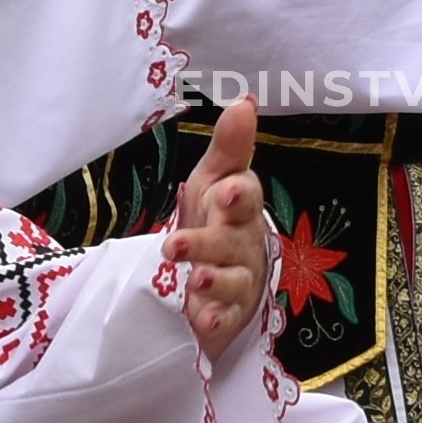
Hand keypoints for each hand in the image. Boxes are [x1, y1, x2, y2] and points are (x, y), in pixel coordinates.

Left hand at [175, 97, 269, 356]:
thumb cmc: (215, 218)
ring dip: (214, 281)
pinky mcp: (230, 312)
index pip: (246, 197)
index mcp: (239, 207)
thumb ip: (229, 146)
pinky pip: (227, 317)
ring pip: (232, 280)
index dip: (237, 195)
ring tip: (193, 282)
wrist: (216, 272)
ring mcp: (240, 279)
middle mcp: (244, 242)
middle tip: (175, 245)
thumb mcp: (213, 180)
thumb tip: (245, 100)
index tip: (223, 192)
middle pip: (232, 242)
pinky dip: (217, 319)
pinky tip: (204, 321)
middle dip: (208, 243)